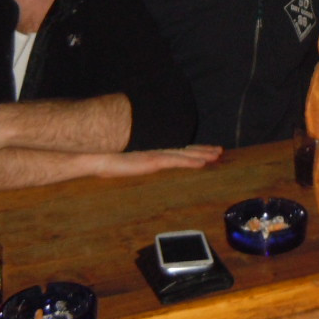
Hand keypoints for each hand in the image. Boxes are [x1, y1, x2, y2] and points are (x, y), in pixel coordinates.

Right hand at [96, 144, 222, 176]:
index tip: (208, 150)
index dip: (194, 150)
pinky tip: (202, 163)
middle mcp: (158, 152)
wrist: (98, 158)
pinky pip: (175, 161)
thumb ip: (141, 164)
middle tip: (219, 151)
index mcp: (154, 153)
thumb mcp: (130, 165)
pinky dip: (190, 161)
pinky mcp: (152, 161)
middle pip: (185, 150)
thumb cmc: (110, 162)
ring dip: (202, 155)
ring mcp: (156, 155)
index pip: (178, 150)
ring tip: (216, 155)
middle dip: (203, 150)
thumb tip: (145, 168)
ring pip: (184, 155)